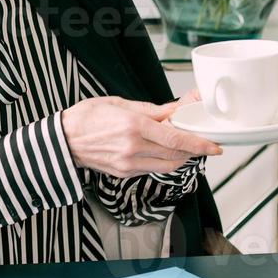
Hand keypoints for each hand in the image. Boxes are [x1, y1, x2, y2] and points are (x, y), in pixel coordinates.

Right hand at [61, 97, 221, 177]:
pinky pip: (152, 169)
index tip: (214, 146)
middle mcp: (133, 147)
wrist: (63, 139)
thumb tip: (176, 109)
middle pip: (176, 155)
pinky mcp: (124, 173)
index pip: (176, 138)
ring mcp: (128, 163)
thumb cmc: (88, 117)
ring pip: (167, 165)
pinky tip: (165, 152)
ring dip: (181, 158)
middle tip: (205, 145)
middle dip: (195, 151)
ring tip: (186, 147)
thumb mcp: (121, 104)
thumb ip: (153, 110)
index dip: (199, 144)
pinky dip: (164, 161)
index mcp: (134, 126)